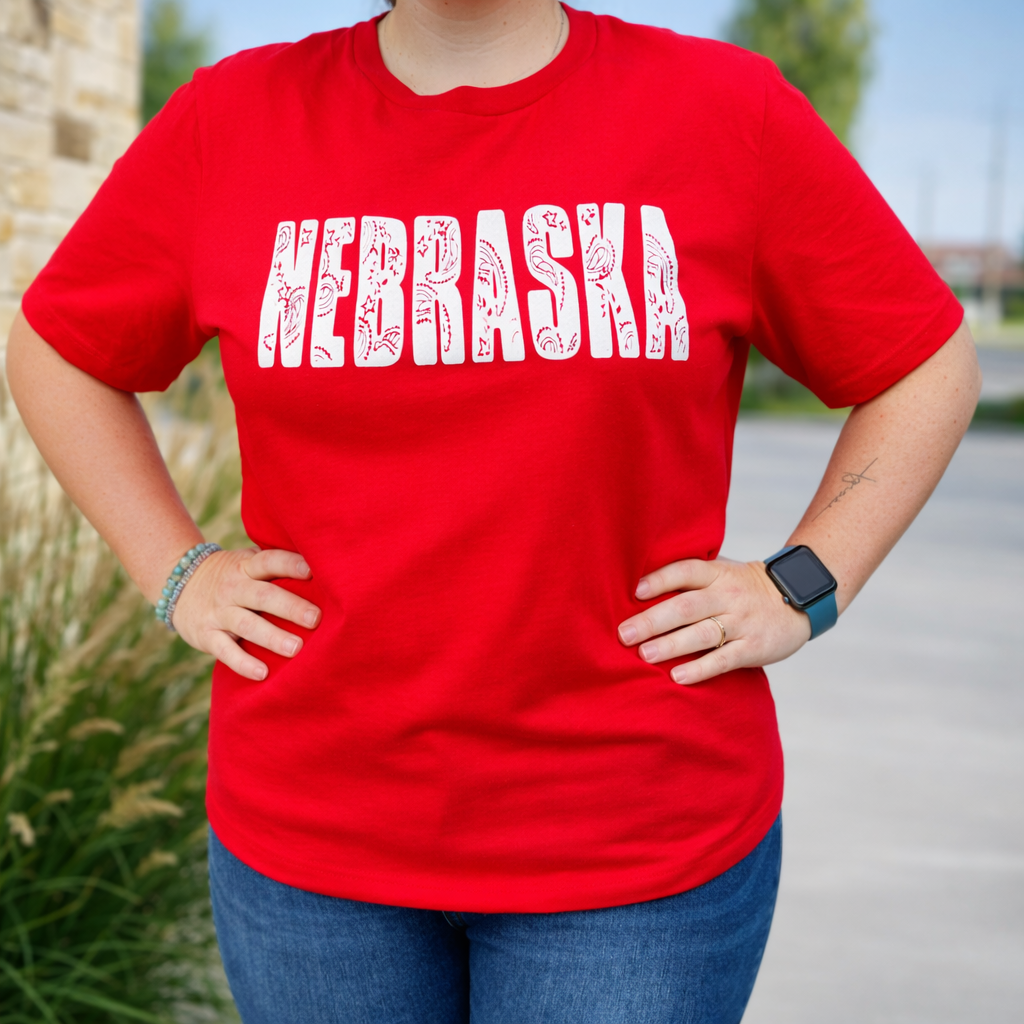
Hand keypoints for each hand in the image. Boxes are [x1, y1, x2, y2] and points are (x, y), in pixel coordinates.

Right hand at [171, 548, 320, 680]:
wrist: (178, 583)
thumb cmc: (233, 576)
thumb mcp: (247, 562)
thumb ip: (274, 566)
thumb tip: (322, 567)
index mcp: (247, 566)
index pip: (269, 561)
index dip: (290, 564)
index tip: (313, 570)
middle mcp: (233, 587)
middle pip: (263, 596)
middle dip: (290, 607)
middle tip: (316, 619)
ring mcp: (218, 612)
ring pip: (246, 625)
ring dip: (272, 637)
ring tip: (296, 648)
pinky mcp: (206, 635)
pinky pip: (225, 651)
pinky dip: (243, 663)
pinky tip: (262, 673)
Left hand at [617, 558, 811, 684]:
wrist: (798, 600)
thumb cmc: (744, 588)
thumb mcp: (722, 572)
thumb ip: (691, 577)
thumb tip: (640, 585)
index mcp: (717, 574)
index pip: (685, 571)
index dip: (660, 580)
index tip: (635, 592)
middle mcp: (728, 596)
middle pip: (687, 606)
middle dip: (653, 620)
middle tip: (624, 634)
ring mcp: (742, 622)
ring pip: (702, 634)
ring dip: (671, 645)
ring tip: (644, 654)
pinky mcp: (753, 648)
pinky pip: (724, 660)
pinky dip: (700, 669)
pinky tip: (677, 676)